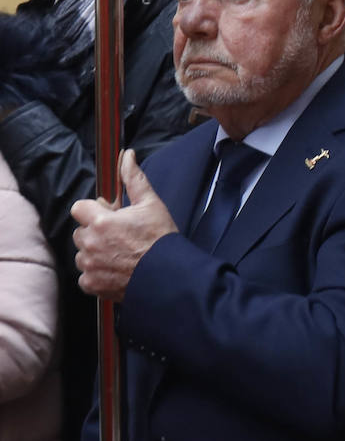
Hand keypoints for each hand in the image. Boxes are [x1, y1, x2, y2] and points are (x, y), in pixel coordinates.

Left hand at [71, 150, 176, 299]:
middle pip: (81, 232)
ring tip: (120, 256)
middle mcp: (90, 243)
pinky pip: (86, 276)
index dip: (94, 211)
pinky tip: (116, 271)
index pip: (79, 208)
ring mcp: (90, 265)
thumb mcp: (151, 204)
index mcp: (100, 222)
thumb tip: (126, 156)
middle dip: (96, 233)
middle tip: (119, 238)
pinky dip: (97, 274)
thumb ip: (133, 179)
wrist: (169, 275)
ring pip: (83, 254)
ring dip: (95, 254)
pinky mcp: (92, 284)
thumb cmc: (161, 240)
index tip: (109, 217)